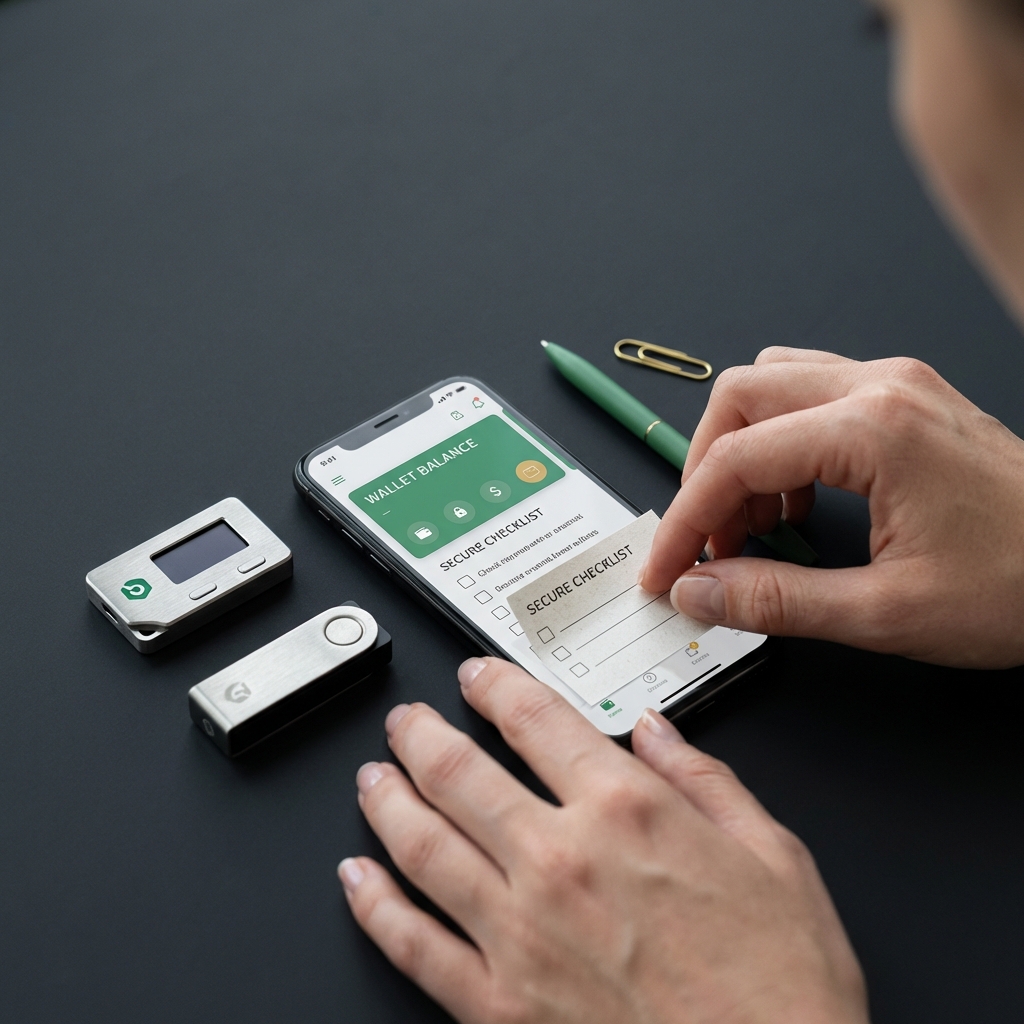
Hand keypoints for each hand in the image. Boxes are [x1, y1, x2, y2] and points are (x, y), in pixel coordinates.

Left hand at [338, 658, 867, 1023]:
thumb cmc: (783, 986)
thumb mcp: (773, 855)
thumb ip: (704, 779)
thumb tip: (656, 729)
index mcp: (627, 811)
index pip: (536, 719)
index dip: (495, 685)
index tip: (477, 676)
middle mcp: (561, 860)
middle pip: (459, 772)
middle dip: (422, 735)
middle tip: (406, 721)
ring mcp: (521, 934)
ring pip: (423, 844)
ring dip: (386, 801)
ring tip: (371, 778)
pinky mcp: (500, 1006)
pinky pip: (414, 944)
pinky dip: (376, 905)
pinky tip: (358, 878)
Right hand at [641, 348, 1023, 668]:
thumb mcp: (889, 612)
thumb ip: (778, 601)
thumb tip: (700, 593)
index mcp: (873, 430)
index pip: (734, 460)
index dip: (685, 521)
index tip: (665, 570)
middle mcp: (879, 387)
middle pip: (739, 398)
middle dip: (704, 472)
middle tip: (708, 545)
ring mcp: (895, 385)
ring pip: (772, 385)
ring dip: (741, 451)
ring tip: (753, 526)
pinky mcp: (907, 399)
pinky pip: (811, 396)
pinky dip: (781, 444)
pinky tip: (798, 504)